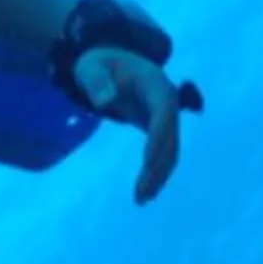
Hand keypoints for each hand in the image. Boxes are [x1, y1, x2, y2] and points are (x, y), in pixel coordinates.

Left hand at [68, 48, 185, 202]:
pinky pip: (163, 153)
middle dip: (158, 166)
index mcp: (156, 84)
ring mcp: (165, 117)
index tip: (147, 161)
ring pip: (171, 150)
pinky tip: (144, 193)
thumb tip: (105, 102)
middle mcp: (167, 102)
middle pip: (171, 137)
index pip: (164, 112)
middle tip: (141, 194)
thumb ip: (97, 82)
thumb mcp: (91, 68)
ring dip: (159, 175)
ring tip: (141, 199)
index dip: (159, 137)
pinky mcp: (158, 129)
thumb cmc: (98, 64)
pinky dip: (156, 172)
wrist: (108, 64)